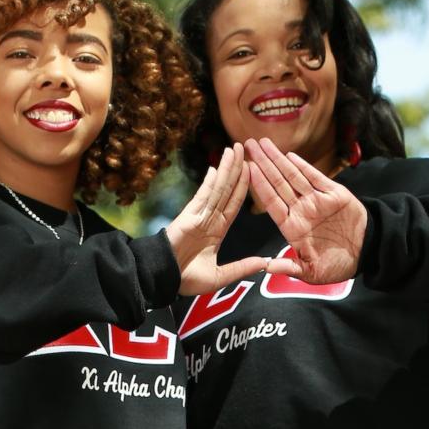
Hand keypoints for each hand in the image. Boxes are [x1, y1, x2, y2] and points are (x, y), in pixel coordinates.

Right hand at [166, 143, 270, 294]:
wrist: (164, 280)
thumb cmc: (186, 279)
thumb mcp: (220, 277)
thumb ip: (242, 268)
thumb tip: (264, 263)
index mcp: (218, 230)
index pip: (234, 203)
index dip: (244, 186)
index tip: (252, 169)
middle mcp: (210, 218)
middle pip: (227, 189)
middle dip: (236, 168)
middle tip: (246, 148)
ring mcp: (199, 215)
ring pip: (217, 188)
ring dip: (227, 168)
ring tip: (235, 149)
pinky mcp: (189, 216)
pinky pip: (203, 196)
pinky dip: (210, 182)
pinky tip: (217, 167)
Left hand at [246, 137, 366, 284]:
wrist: (368, 254)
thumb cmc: (338, 265)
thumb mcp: (312, 272)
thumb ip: (290, 267)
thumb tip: (267, 267)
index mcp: (292, 227)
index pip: (271, 202)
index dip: (258, 186)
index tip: (245, 170)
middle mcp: (301, 210)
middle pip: (277, 183)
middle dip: (263, 164)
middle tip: (248, 146)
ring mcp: (317, 201)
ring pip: (293, 176)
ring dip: (278, 159)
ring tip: (263, 144)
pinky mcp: (334, 194)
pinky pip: (316, 178)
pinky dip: (304, 166)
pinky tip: (289, 155)